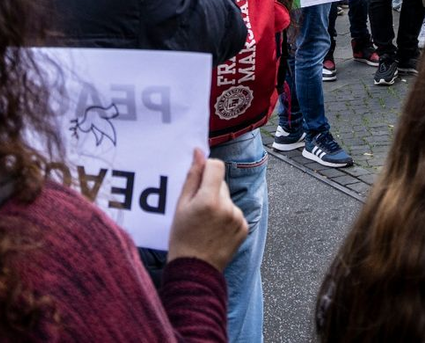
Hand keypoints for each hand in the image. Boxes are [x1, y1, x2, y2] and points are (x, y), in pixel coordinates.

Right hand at [167, 150, 247, 270]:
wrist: (195, 271)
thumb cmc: (182, 238)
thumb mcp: (181, 206)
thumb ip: (192, 177)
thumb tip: (199, 153)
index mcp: (209, 200)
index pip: (216, 166)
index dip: (207, 169)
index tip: (199, 179)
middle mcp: (227, 207)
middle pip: (221, 183)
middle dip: (210, 189)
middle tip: (198, 208)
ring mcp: (238, 218)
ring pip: (228, 197)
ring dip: (219, 203)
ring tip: (206, 222)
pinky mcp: (244, 228)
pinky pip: (235, 211)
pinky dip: (227, 216)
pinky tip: (215, 230)